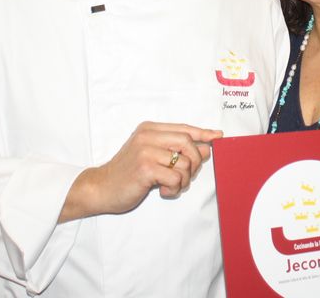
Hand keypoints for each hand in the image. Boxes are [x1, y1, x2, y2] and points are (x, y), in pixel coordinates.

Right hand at [60, 122, 222, 221]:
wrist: (101, 187)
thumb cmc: (128, 172)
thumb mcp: (152, 156)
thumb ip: (175, 150)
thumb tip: (204, 148)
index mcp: (149, 129)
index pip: (184, 128)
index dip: (203, 132)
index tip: (218, 136)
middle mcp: (148, 136)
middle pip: (188, 143)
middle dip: (195, 162)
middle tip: (186, 176)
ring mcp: (145, 151)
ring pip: (185, 163)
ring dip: (184, 180)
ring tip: (171, 186)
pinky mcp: (145, 168)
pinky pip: (176, 177)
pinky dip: (175, 188)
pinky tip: (164, 191)